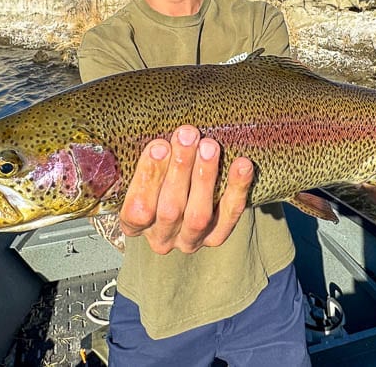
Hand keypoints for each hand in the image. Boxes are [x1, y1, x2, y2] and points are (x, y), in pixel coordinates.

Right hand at [118, 125, 254, 254]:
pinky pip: (229, 215)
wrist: (184, 195)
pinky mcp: (216, 237)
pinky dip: (237, 188)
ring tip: (209, 146)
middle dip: (180, 169)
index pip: (138, 209)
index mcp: (133, 224)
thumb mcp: (141, 170)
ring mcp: (190, 240)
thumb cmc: (157, 176)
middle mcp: (161, 238)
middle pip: (170, 209)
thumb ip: (144, 159)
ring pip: (198, 216)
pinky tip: (242, 164)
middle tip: (187, 136)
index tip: (159, 146)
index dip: (148, 178)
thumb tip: (145, 134)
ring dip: (204, 177)